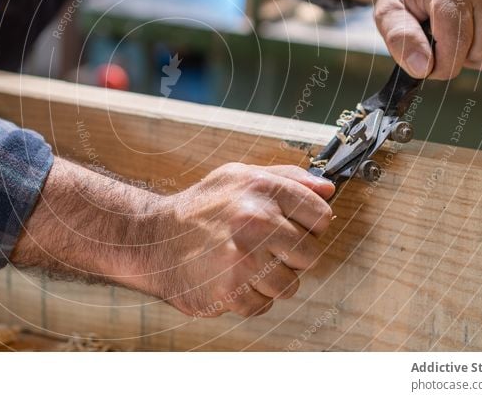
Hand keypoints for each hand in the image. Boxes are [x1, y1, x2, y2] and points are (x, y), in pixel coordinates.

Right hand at [149, 162, 334, 317]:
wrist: (152, 240)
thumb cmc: (199, 209)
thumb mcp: (238, 176)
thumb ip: (287, 177)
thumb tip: (329, 188)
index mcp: (262, 189)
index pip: (321, 216)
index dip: (309, 225)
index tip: (290, 227)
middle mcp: (256, 221)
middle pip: (310, 255)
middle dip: (290, 255)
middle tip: (263, 247)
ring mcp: (244, 259)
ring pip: (290, 285)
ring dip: (270, 280)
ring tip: (244, 264)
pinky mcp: (231, 291)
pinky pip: (264, 305)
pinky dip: (249, 298)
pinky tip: (231, 278)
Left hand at [324, 0, 481, 79]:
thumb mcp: (386, 15)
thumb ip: (400, 39)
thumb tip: (423, 68)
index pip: (457, 41)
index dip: (440, 66)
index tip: (423, 67)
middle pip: (477, 50)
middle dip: (452, 62)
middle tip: (431, 48)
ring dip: (466, 59)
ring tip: (446, 41)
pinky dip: (480, 54)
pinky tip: (463, 40)